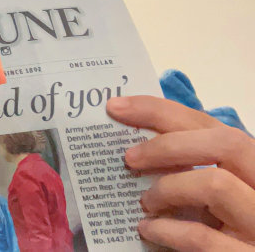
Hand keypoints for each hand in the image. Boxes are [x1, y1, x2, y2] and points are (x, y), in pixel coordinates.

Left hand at [107, 95, 254, 249]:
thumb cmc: (226, 231)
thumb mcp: (218, 198)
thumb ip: (195, 171)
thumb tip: (139, 147)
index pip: (214, 127)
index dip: (164, 112)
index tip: (118, 108)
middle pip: (226, 144)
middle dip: (168, 145)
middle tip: (129, 158)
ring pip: (216, 184)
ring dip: (168, 188)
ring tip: (145, 203)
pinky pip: (201, 236)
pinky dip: (167, 230)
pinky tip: (148, 229)